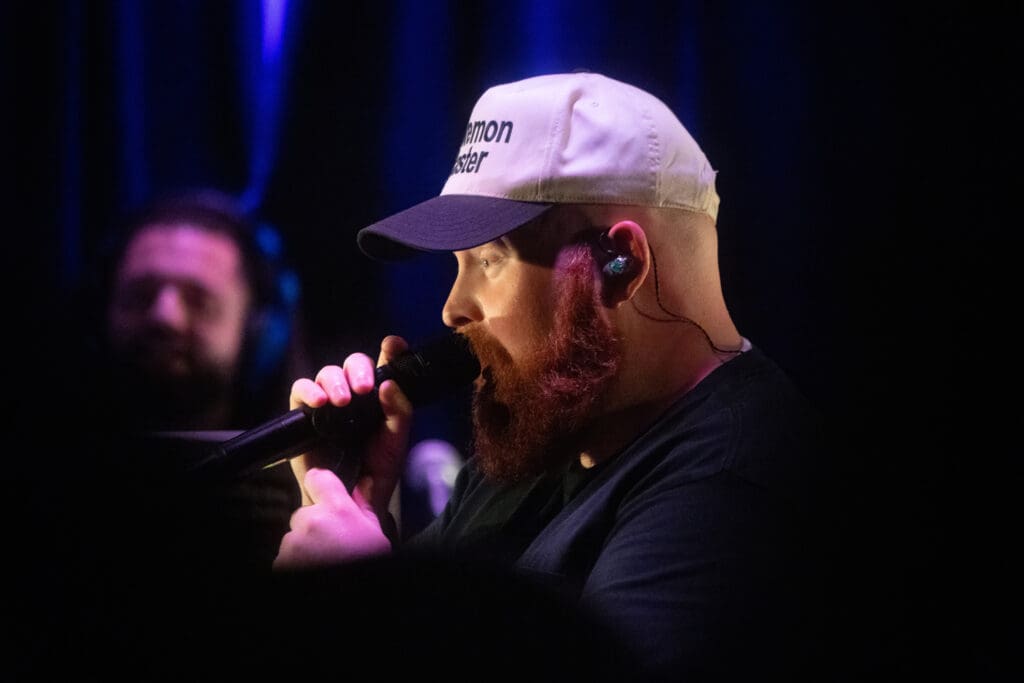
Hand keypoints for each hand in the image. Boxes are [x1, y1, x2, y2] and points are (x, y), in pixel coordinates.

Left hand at [273, 467, 389, 570]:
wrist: (349, 607)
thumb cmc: (366, 567)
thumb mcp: (377, 537)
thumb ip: (365, 507)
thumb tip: (366, 484)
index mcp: (338, 510)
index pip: (318, 477)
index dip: (321, 486)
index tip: (325, 493)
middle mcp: (311, 521)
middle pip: (304, 512)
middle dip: (314, 525)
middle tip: (333, 544)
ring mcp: (292, 543)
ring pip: (294, 536)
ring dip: (304, 546)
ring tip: (325, 561)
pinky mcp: (280, 562)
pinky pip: (285, 556)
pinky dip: (295, 563)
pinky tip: (314, 569)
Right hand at [287, 335, 412, 516]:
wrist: (352, 499)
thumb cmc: (377, 470)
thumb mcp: (396, 442)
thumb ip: (399, 412)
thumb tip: (388, 384)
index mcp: (379, 397)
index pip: (385, 365)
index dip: (390, 351)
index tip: (394, 345)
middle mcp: (354, 396)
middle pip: (353, 364)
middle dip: (359, 369)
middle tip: (364, 388)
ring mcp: (328, 403)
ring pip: (327, 374)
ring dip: (334, 381)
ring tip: (342, 401)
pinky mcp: (304, 415)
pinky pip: (300, 390)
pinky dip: (308, 390)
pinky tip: (319, 402)